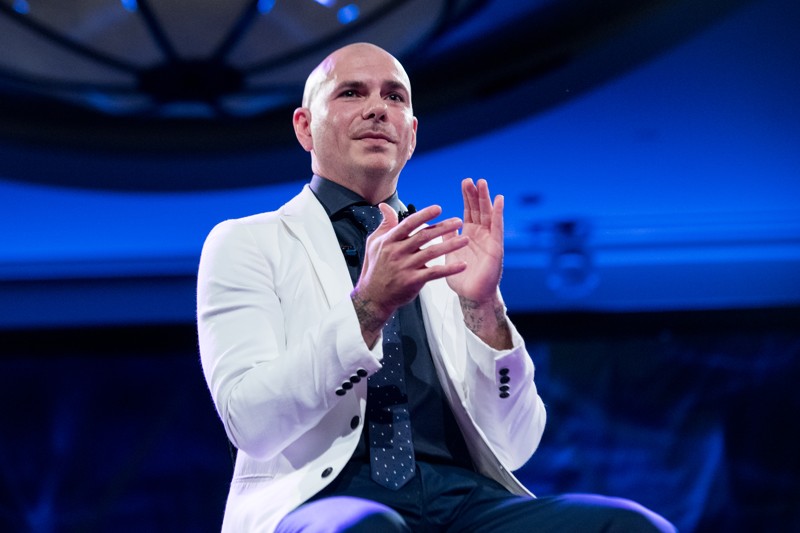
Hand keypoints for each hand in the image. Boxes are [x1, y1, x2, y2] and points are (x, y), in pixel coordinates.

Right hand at [352, 203, 468, 346]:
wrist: (373, 296)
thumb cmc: (375, 268)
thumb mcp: (374, 243)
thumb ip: (384, 224)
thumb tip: (385, 206)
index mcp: (389, 241)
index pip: (409, 224)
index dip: (424, 215)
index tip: (438, 208)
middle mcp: (397, 252)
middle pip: (423, 236)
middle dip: (443, 228)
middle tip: (458, 221)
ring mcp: (405, 267)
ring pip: (431, 253)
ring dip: (450, 245)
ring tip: (465, 240)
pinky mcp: (412, 281)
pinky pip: (434, 273)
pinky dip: (449, 269)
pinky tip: (462, 265)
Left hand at [443, 178, 504, 303]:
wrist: (471, 296)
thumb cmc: (461, 278)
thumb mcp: (449, 254)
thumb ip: (446, 238)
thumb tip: (439, 224)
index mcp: (469, 235)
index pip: (469, 211)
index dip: (467, 197)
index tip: (465, 182)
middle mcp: (481, 235)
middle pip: (479, 210)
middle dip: (475, 194)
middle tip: (471, 179)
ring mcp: (489, 240)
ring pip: (488, 215)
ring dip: (486, 199)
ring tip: (483, 183)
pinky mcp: (496, 248)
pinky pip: (497, 228)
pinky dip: (498, 214)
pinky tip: (499, 200)